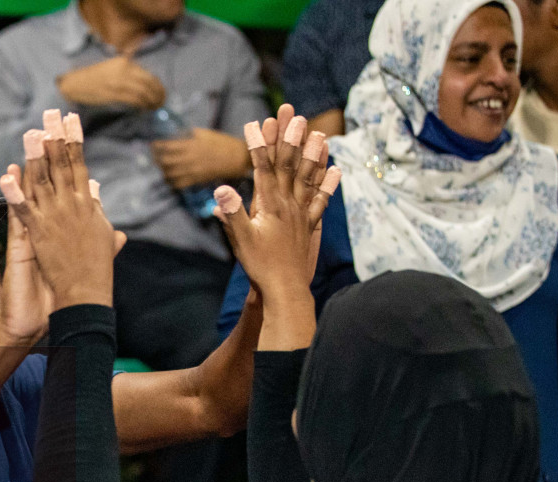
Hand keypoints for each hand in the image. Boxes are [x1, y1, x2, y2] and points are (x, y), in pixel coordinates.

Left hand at [0, 111, 126, 310]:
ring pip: (43, 182)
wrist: (84, 298)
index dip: (73, 141)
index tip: (69, 119)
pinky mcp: (38, 235)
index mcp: (87, 206)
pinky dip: (15, 193)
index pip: (78, 166)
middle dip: (55, 138)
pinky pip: (24, 210)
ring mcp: (54, 220)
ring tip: (31, 132)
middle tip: (50, 113)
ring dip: (36, 156)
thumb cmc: (95, 270)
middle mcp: (71, 208)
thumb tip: (94, 186)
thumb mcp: (100, 234)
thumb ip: (96, 207)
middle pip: (62, 167)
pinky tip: (7, 176)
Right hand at [56, 55, 165, 109]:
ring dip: (152, 102)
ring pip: (143, 93)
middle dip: (158, 95)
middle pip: (149, 84)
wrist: (75, 83)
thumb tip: (147, 82)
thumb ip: (129, 70)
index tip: (161, 93)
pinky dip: (142, 105)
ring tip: (154, 107)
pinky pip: (134, 100)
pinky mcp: (114, 94)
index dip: (158, 86)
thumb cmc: (94, 77)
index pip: (148, 75)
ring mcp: (119, 82)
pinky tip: (144, 109)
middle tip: (161, 102)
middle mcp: (124, 70)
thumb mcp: (113, 66)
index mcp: (125, 62)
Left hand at [151, 129, 250, 189]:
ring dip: (163, 171)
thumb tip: (177, 134)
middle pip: (165, 161)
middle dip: (157, 159)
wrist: (237, 157)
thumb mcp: (205, 133)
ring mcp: (192, 170)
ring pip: (170, 174)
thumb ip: (190, 134)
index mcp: (191, 144)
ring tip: (162, 168)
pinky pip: (179, 184)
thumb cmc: (222, 143)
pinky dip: (172, 182)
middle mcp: (189, 158)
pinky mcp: (197, 180)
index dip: (157, 146)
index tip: (153, 145)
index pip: (167, 146)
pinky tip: (171, 179)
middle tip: (155, 157)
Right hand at [212, 104, 338, 301]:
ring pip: (309, 178)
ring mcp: (301, 214)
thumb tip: (222, 190)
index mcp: (270, 206)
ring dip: (313, 155)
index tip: (255, 123)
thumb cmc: (260, 266)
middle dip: (290, 139)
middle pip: (290, 166)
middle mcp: (288, 205)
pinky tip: (336, 169)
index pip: (264, 169)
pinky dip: (329, 184)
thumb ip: (233, 213)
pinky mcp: (309, 225)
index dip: (259, 145)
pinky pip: (321, 200)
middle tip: (295, 115)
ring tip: (320, 133)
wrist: (285, 289)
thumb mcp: (241, 240)